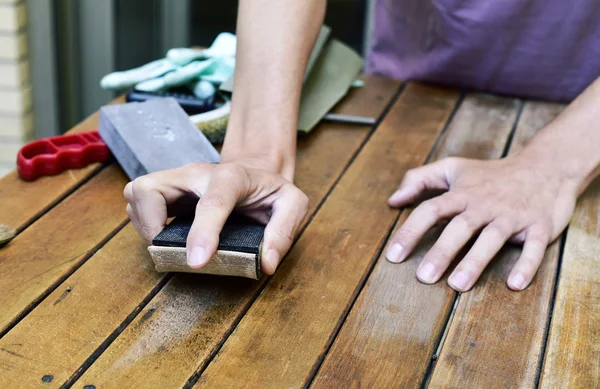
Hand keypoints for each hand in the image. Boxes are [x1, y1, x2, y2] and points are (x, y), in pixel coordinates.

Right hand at [124, 158, 307, 274]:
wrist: (255, 172)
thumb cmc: (270, 191)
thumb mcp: (293, 204)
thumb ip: (284, 230)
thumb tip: (266, 263)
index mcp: (232, 176)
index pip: (212, 202)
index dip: (202, 232)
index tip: (196, 262)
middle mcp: (196, 173)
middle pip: (150, 188)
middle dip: (151, 224)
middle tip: (170, 250)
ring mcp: (176, 179)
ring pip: (137, 192)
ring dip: (144, 224)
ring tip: (167, 243)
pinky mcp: (165, 188)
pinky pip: (137, 202)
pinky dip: (143, 223)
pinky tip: (164, 235)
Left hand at [385, 155, 578, 291]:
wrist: (546, 165)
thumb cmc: (490, 174)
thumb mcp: (453, 168)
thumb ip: (419, 179)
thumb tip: (392, 200)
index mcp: (462, 193)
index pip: (431, 210)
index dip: (410, 231)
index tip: (393, 256)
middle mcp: (485, 204)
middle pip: (460, 227)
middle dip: (441, 252)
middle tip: (423, 277)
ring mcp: (512, 215)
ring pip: (492, 238)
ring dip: (475, 261)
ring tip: (457, 285)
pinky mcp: (539, 226)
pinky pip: (533, 247)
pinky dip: (526, 265)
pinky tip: (515, 284)